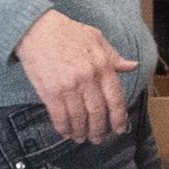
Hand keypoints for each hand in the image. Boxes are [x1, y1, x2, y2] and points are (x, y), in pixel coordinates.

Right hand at [17, 11, 138, 141]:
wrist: (36, 29)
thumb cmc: (67, 32)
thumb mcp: (96, 38)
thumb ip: (114, 57)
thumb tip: (132, 66)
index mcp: (102, 66)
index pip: (115, 99)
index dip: (119, 118)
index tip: (120, 129)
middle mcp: (87, 78)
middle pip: (98, 113)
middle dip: (100, 130)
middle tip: (99, 138)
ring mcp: (68, 86)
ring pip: (80, 118)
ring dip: (81, 132)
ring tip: (82, 137)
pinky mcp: (50, 92)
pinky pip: (60, 117)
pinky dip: (64, 128)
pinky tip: (66, 132)